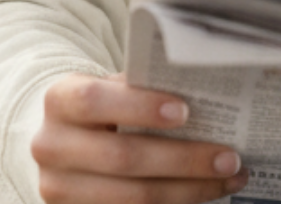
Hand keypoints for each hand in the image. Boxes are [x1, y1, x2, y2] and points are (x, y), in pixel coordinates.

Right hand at [32, 73, 248, 203]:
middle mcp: (50, 147)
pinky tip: (205, 193)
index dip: (140, 106)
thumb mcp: (113, 87)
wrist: (65, 140)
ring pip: (131, 197)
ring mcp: (58, 191)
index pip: (94, 100)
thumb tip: (207, 92)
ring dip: (187, 189)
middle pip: (122, 158)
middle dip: (183, 159)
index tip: (185, 111)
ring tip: (229, 176)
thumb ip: (145, 88)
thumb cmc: (105, 104)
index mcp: (60, 100)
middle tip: (230, 156)